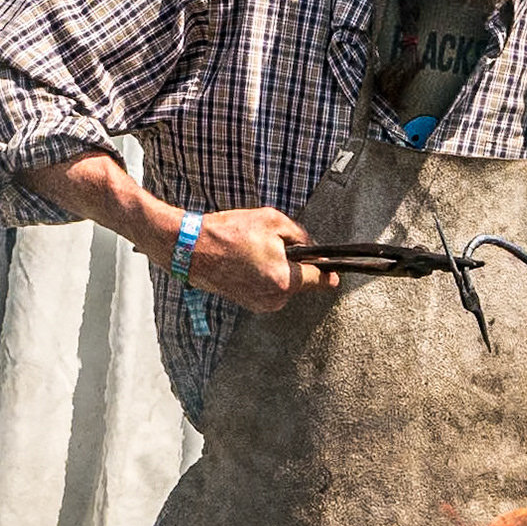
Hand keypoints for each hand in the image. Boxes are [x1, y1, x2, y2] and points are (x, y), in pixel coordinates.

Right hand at [16, 156, 336, 313]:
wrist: (187, 248)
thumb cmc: (229, 231)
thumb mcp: (273, 221)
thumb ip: (302, 237)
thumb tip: (319, 250)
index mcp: (284, 280)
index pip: (322, 279)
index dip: (331, 270)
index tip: (339, 268)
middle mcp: (274, 298)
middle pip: (302, 281)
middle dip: (297, 264)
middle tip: (275, 245)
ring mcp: (260, 304)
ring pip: (285, 285)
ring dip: (279, 270)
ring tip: (254, 251)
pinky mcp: (248, 304)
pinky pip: (269, 288)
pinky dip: (265, 275)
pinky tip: (247, 261)